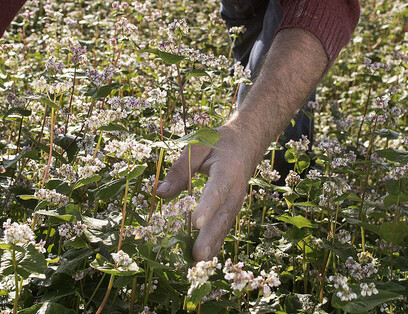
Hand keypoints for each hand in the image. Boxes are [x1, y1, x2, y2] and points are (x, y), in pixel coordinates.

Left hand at [154, 124, 266, 261]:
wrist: (247, 143)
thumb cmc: (219, 143)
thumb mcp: (198, 147)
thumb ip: (180, 170)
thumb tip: (160, 193)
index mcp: (228, 170)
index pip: (217, 190)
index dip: (207, 207)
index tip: (195, 222)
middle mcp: (236, 190)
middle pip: (223, 216)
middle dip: (210, 237)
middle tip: (197, 255)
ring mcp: (236, 201)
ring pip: (224, 226)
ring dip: (212, 245)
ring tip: (198, 263)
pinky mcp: (232, 209)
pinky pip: (224, 227)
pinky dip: (215, 243)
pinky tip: (204, 258)